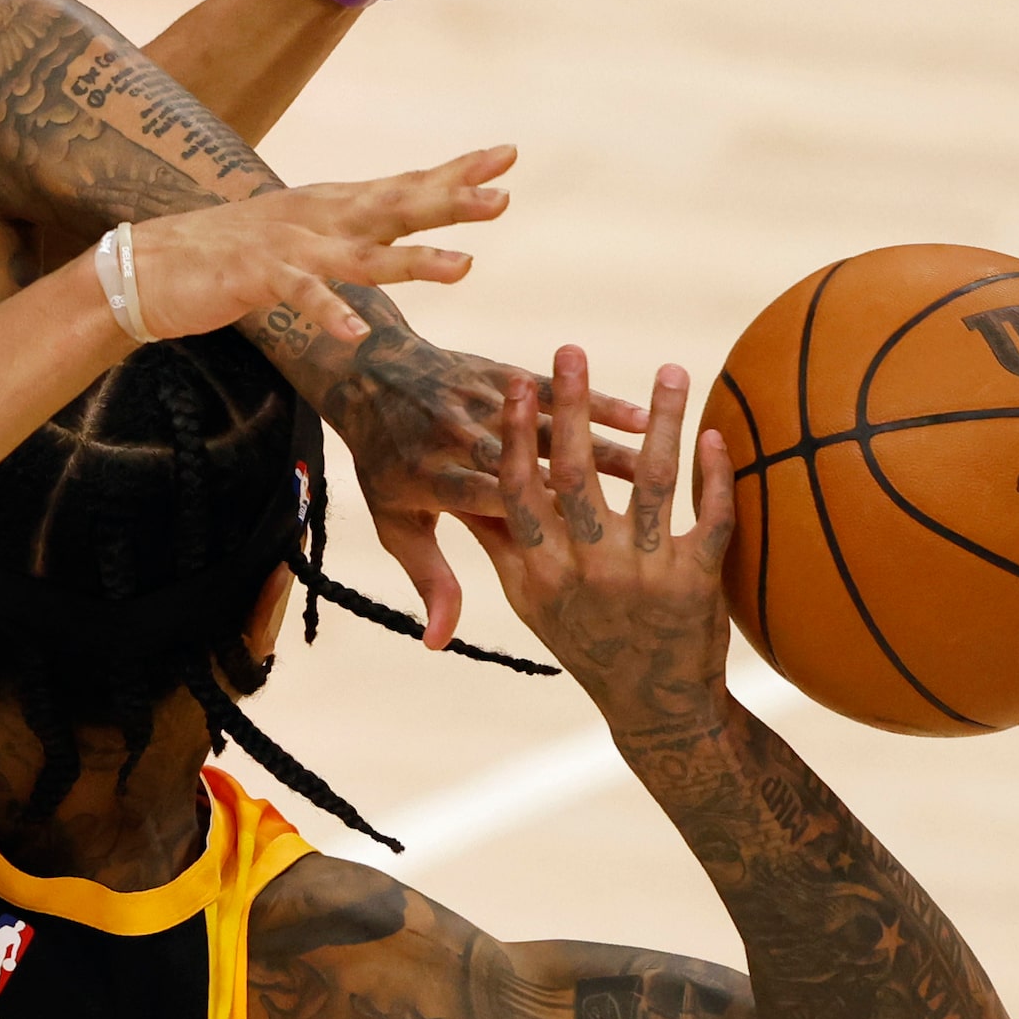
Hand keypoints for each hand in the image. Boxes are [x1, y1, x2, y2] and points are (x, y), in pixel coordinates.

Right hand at [128, 158, 508, 343]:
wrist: (147, 264)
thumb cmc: (225, 256)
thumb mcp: (296, 238)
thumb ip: (343, 236)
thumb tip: (388, 233)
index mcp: (329, 207)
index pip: (402, 184)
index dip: (454, 171)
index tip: (506, 157)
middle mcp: (317, 217)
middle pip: (394, 207)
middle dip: (449, 201)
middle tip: (501, 197)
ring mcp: (288, 246)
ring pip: (363, 254)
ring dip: (415, 260)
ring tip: (465, 268)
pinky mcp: (256, 277)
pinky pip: (301, 298)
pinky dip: (330, 313)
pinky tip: (358, 333)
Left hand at [333, 340, 649, 647]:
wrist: (367, 379)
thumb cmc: (387, 468)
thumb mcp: (397, 525)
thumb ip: (429, 579)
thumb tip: (438, 644)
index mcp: (432, 480)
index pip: (485, 503)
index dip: (530, 521)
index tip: (579, 552)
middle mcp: (456, 439)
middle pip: (525, 464)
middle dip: (579, 481)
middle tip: (635, 507)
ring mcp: (478, 404)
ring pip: (545, 427)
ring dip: (599, 444)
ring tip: (650, 464)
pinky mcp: (498, 374)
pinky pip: (552, 392)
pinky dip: (592, 403)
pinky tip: (641, 417)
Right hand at [462, 346, 734, 736]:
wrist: (654, 710)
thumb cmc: (586, 647)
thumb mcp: (531, 603)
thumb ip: (504, 547)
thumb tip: (472, 494)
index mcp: (540, 571)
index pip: (517, 492)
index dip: (514, 436)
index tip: (513, 383)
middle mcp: (587, 570)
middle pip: (575, 475)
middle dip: (571, 409)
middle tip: (570, 350)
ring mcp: (643, 575)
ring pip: (651, 483)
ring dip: (662, 421)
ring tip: (672, 367)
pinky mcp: (696, 584)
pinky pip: (708, 518)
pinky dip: (715, 474)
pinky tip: (714, 432)